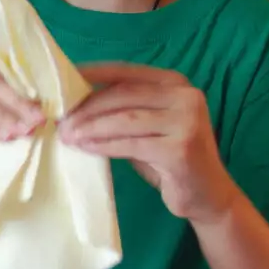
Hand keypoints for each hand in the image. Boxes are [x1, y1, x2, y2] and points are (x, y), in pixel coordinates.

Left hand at [59, 62, 238, 224]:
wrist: (208, 195)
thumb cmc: (170, 161)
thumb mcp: (148, 128)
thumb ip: (122, 111)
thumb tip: (75, 105)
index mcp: (175, 83)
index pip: (126, 72)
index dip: (92, 74)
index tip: (62, 82)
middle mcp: (185, 96)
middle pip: (123, 94)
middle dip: (87, 107)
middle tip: (61, 121)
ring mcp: (186, 121)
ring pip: (125, 118)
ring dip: (91, 127)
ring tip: (68, 136)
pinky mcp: (180, 149)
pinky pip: (131, 144)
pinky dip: (104, 145)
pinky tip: (86, 148)